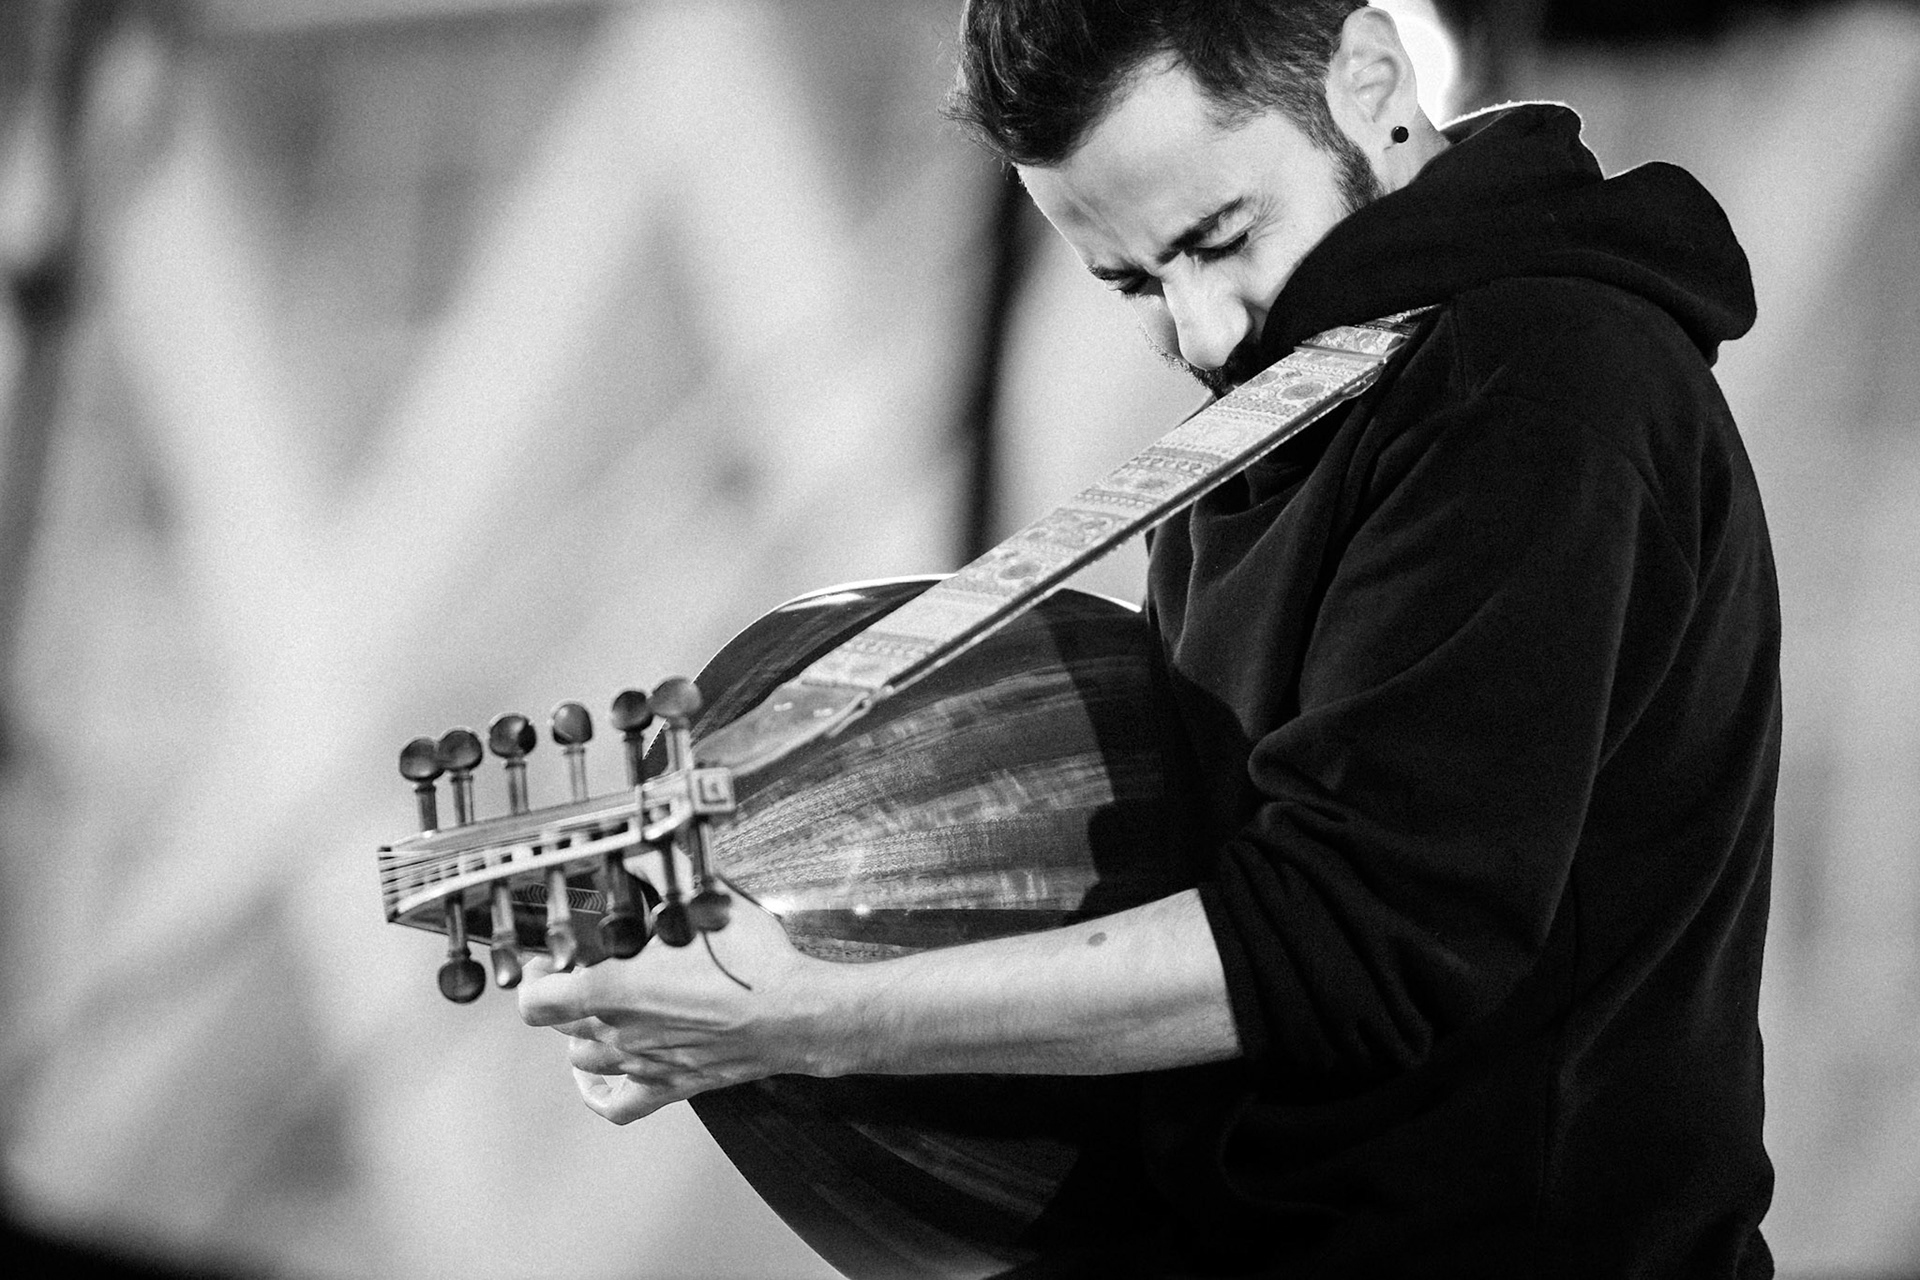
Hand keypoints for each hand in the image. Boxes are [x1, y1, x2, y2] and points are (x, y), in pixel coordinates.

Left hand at [517, 893, 830, 1123]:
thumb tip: (636, 847)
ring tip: (599, 1010)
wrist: (793, 1013)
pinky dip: (597, 1095)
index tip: (549, 957)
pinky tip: (597, 1079)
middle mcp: (616, 1032)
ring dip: (582, 1034)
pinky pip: (616, 1106)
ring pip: (582, 1059)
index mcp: (611, 989)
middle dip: (563, 993)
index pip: (535, 998)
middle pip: (559, 1023)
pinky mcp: (668, 1085)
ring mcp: (640, 1064)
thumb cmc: (750, 962)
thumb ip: (660, 872)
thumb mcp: (704, 900)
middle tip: (582, 969)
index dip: (532, 977)